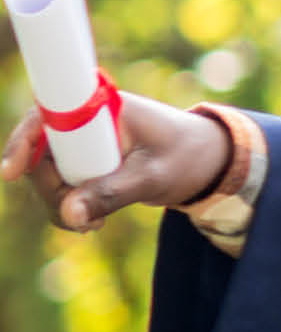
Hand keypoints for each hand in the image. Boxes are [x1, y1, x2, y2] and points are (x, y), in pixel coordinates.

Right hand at [9, 92, 229, 231]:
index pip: (44, 117)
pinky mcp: (84, 164)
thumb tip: (68, 215)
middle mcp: (83, 121)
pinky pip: (60, 188)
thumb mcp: (153, 176)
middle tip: (81, 220)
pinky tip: (91, 222)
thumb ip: (112, 193)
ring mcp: (80, 144)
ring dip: (60, 205)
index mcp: (99, 107)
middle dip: (51, 192)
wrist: (209, 161)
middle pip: (39, 156)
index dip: (22, 143)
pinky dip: (69, 209)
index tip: (10, 173)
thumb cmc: (187, 156)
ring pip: (46, 177)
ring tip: (94, 224)